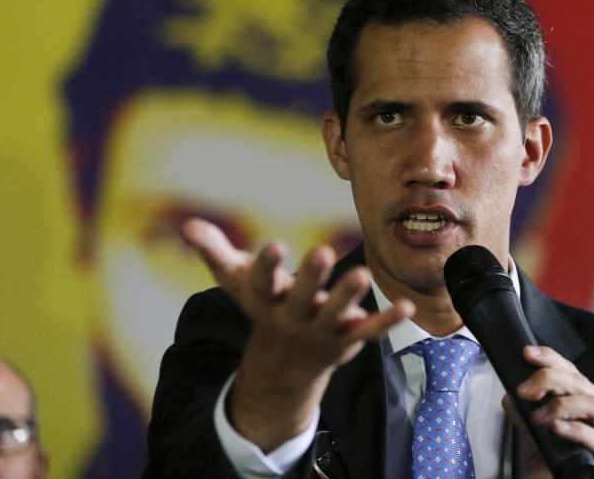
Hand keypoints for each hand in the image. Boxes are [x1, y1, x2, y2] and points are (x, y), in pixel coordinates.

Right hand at [183, 218, 413, 450]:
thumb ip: (214, 251)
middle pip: (301, 299)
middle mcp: (291, 319)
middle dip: (311, 278)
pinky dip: (386, 321)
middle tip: (322, 252)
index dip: (266, 266)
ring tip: (362, 274)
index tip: (275, 245)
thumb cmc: (262, 308)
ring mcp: (320, 332)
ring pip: (336, 316)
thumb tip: (186, 225)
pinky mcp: (346, 340)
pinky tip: (407, 307)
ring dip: (348, 297)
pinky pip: (368, 332)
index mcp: (264, 303)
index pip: (261, 284)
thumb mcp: (236, 282)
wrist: (285, 367)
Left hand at [506, 345, 593, 478]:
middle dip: (550, 380)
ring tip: (538, 417)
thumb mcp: (537, 440)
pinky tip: (558, 429)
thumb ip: (525, 419)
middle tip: (525, 391)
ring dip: (561, 406)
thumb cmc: (564, 470)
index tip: (528, 354)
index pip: (573, 373)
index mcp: (590, 405)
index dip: (551, 359)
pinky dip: (577, 430)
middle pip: (581, 384)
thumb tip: (510, 398)